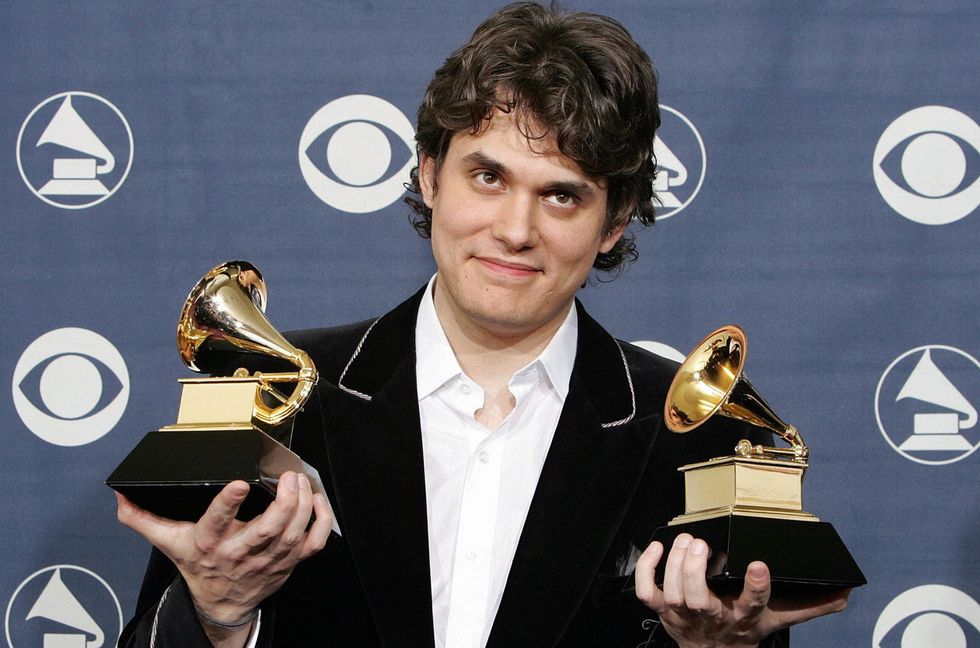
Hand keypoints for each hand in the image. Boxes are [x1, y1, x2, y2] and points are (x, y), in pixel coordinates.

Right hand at [116, 472, 332, 627]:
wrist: (221, 603)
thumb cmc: (199, 567)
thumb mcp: (168, 542)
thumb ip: (144, 518)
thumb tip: (120, 497)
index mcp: (211, 544)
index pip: (217, 523)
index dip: (227, 504)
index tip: (236, 484)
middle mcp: (242, 552)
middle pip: (268, 528)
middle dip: (283, 501)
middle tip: (287, 477)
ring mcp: (269, 558)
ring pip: (293, 532)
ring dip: (302, 504)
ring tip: (300, 481)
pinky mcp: (290, 561)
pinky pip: (314, 542)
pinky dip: (321, 520)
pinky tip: (317, 500)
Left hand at [634, 534, 848, 647]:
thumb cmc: (744, 628)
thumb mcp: (777, 619)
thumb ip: (808, 606)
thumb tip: (844, 595)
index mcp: (742, 617)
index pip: (752, 604)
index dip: (754, 586)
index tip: (758, 565)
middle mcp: (711, 617)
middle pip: (699, 599)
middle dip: (696, 572)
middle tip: (703, 546)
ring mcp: (683, 615)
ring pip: (673, 593)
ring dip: (676, 565)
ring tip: (687, 541)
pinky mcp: (663, 609)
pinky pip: (647, 591)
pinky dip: (647, 569)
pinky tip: (658, 548)